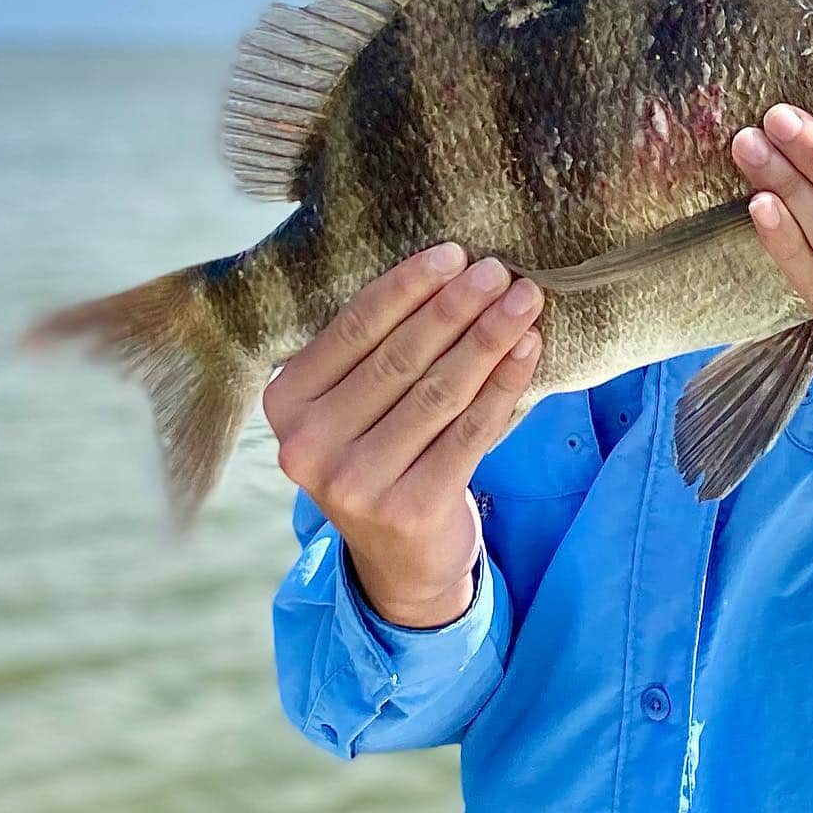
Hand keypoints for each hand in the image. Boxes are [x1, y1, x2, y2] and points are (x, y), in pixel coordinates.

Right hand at [263, 244, 542, 625]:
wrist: (400, 558)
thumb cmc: (382, 449)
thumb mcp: (354, 402)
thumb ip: (376, 347)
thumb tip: (451, 266)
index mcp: (285, 404)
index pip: (353, 329)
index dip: (408, 287)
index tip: (455, 253)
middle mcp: (308, 446)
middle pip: (399, 358)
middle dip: (456, 307)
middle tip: (499, 270)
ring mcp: (355, 484)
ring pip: (438, 391)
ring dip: (489, 338)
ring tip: (525, 299)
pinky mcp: (409, 509)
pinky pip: (470, 431)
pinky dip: (504, 384)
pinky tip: (528, 349)